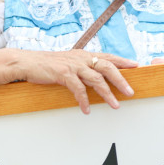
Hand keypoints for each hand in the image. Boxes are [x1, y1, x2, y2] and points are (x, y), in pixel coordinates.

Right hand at [19, 50, 136, 114]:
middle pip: (108, 67)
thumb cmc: (48, 65)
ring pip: (96, 79)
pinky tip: (87, 109)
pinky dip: (84, 100)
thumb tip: (96, 77)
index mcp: (84, 55)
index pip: (108, 57)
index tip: (136, 66)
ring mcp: (73, 65)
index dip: (123, 61)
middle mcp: (81, 58)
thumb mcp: (69, 62)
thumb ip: (83, 67)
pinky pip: (78, 88)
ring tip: (115, 105)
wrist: (28, 62)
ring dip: (107, 94)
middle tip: (130, 92)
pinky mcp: (63, 73)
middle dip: (121, 80)